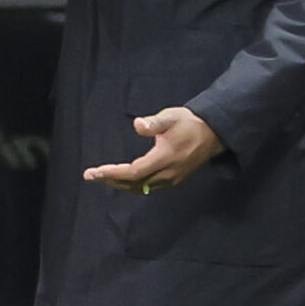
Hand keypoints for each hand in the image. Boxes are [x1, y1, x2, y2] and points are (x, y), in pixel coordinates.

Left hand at [84, 107, 222, 192]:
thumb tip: (138, 125)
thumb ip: (154, 123)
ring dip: (121, 184)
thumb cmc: (189, 123)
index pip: (134, 172)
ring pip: (141, 188)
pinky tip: (124, 179)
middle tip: (91, 175)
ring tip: (103, 177)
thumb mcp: (171, 117)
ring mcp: (172, 179)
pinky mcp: (174, 181)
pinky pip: (149, 188)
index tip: (95, 172)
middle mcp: (168, 173)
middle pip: (134, 184)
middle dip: (111, 180)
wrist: (213, 134)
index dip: (113, 173)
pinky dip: (133, 185)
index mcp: (165, 158)